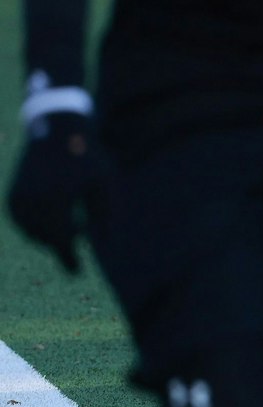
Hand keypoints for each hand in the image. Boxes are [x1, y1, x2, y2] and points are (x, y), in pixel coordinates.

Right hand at [7, 110, 107, 274]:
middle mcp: (32, 202)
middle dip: (63, 244)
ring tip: (73, 225)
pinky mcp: (12, 199)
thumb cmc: (86, 158)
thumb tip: (104, 243)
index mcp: (55, 199)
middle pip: (47, 239)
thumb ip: (105, 214)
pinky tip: (56, 219)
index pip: (60, 239)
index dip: (69, 259)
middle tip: (79, 238)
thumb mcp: (104, 183)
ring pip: (34, 234)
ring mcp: (18, 201)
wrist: (55, 133)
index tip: (78, 273)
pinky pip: (25, 225)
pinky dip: (38, 227)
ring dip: (51, 236)